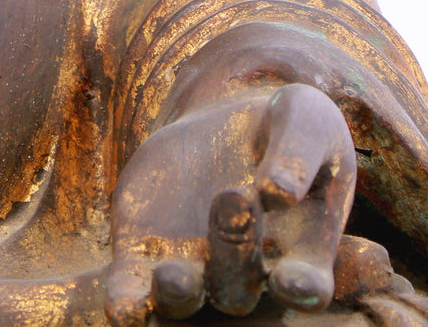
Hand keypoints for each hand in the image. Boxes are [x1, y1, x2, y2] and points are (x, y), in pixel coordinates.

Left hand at [106, 83, 355, 324]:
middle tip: (235, 198)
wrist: (222, 121)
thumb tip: (279, 191)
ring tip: (173, 276)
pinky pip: (132, 290)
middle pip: (238, 287)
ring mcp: (193, 269)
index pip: (306, 286)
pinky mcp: (143, 255)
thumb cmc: (283, 124)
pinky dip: (126, 301)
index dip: (301, 288)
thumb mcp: (303, 119)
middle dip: (235, 253)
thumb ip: (299, 152)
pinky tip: (120, 309)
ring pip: (184, 298)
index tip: (294, 281)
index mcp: (300, 254)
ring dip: (178, 293)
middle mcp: (246, 274)